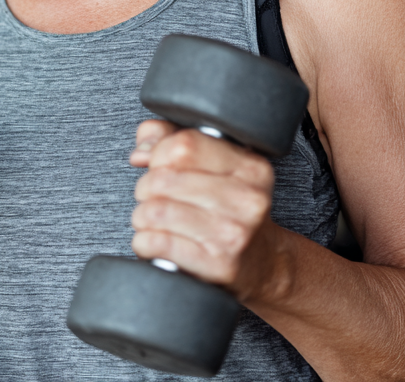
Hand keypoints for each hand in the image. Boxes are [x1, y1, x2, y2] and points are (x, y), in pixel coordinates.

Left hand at [129, 120, 283, 304]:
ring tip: (151, 221)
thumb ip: (173, 141)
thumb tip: (142, 152)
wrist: (262, 264)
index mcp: (249, 166)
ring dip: (142, 217)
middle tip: (152, 198)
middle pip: (164, 179)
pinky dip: (144, 242)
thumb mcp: (216, 167)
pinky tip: (152, 242)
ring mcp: (234, 233)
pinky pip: (159, 243)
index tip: (160, 167)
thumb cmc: (231, 211)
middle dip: (145, 189)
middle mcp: (247, 198)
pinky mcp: (219, 265)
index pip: (184, 144)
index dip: (159, 154)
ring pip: (156, 211)